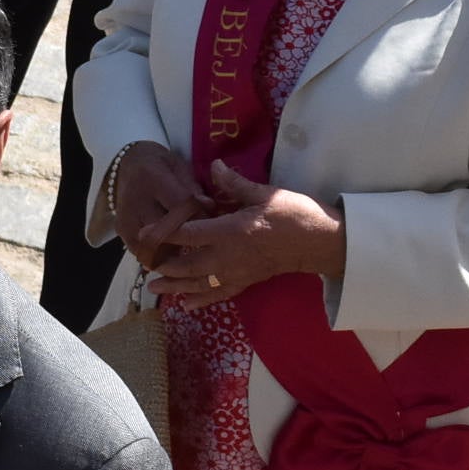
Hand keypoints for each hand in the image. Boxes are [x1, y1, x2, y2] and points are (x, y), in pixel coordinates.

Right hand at [109, 139, 207, 270]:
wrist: (126, 166)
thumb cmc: (160, 166)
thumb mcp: (179, 167)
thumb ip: (193, 188)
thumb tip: (210, 207)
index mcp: (153, 178)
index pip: (180, 204)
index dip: (201, 217)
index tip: (218, 226)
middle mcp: (135, 200)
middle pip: (165, 229)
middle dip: (187, 240)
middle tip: (207, 249)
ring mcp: (126, 217)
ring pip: (152, 244)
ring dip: (172, 254)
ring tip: (190, 260)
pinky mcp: (121, 230)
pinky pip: (141, 250)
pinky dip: (157, 256)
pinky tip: (172, 260)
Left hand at [150, 163, 347, 309]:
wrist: (323, 243)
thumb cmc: (295, 215)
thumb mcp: (266, 194)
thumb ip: (235, 184)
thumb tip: (213, 164)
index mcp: (231, 231)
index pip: (189, 233)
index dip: (165, 232)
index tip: (144, 232)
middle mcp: (229, 255)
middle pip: (188, 264)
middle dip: (165, 266)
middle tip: (144, 265)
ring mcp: (238, 271)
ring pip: (200, 283)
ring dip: (176, 286)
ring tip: (154, 288)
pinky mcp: (248, 281)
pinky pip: (221, 293)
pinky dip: (202, 300)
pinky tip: (187, 305)